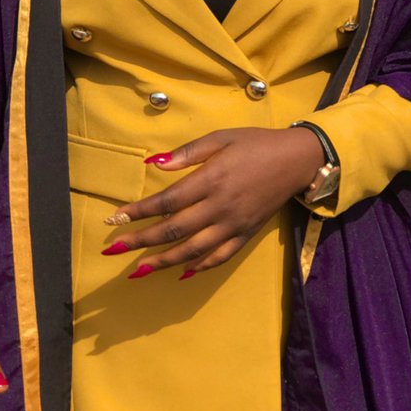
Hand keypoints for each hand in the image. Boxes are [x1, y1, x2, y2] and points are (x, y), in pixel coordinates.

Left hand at [103, 127, 324, 276]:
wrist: (296, 160)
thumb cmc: (255, 143)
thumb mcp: (221, 137)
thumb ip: (188, 153)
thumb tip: (154, 163)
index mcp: (212, 179)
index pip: (167, 201)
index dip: (139, 212)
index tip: (116, 219)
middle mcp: (220, 206)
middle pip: (174, 230)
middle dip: (141, 241)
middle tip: (114, 249)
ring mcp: (234, 224)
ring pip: (193, 250)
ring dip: (163, 262)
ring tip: (138, 270)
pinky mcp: (246, 234)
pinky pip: (220, 257)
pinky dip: (200, 267)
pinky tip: (182, 272)